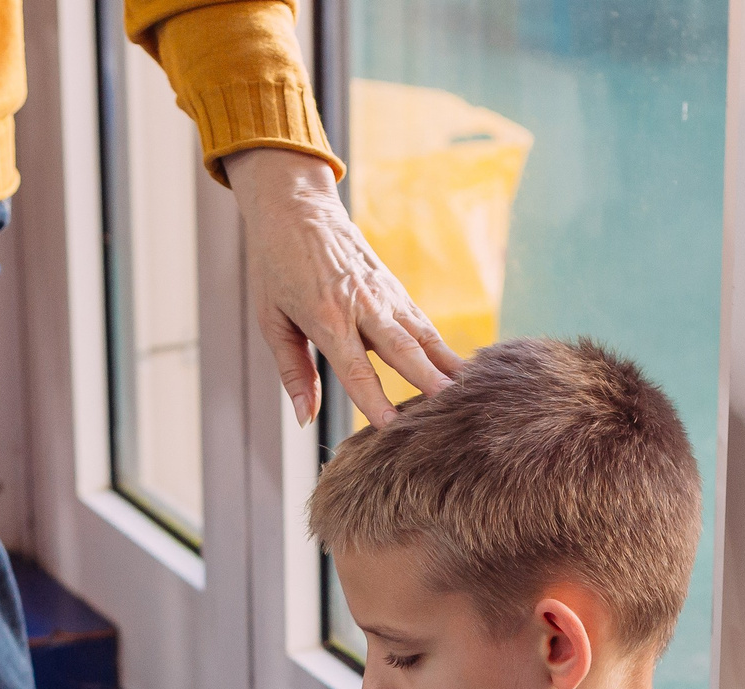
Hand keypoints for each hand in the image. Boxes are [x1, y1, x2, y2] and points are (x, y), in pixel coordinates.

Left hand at [225, 147, 461, 426]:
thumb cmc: (276, 266)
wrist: (295, 207)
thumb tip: (306, 418)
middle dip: (427, 380)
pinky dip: (444, 346)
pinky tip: (464, 368)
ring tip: (472, 392)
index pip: (354, 367)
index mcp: (326, 317)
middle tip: (452, 407)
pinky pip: (424, 322)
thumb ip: (293, 372)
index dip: (373, 398)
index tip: (392, 426)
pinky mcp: (395, 287)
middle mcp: (361, 305)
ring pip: (422, 334)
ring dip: (447, 364)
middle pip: (402, 349)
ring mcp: (383, 294)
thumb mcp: (272, 320)